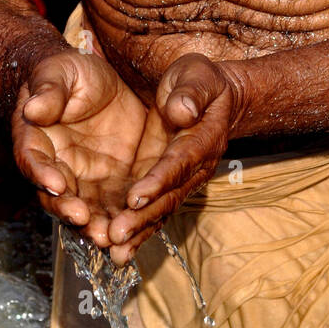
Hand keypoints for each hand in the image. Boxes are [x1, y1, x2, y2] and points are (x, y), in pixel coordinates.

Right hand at [13, 45, 151, 247]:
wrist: (99, 80)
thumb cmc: (68, 73)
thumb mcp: (59, 72)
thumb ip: (49, 91)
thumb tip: (33, 108)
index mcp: (36, 139)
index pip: (33, 160)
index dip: (43, 174)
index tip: (57, 184)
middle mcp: (57, 167)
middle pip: (58, 197)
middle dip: (72, 214)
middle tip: (90, 226)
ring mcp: (84, 178)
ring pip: (87, 209)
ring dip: (98, 227)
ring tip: (112, 239)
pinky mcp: (113, 182)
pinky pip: (117, 206)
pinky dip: (124, 221)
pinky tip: (136, 235)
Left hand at [106, 54, 240, 266]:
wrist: (213, 98)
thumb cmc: (200, 81)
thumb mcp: (197, 75)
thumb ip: (190, 92)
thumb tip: (181, 110)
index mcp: (202, 138)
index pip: (179, 162)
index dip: (158, 180)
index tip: (134, 197)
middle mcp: (195, 166)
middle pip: (169, 196)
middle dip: (142, 217)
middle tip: (116, 234)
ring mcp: (183, 180)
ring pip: (161, 210)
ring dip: (138, 232)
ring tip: (115, 252)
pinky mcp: (168, 185)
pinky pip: (154, 211)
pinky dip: (138, 232)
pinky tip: (118, 252)